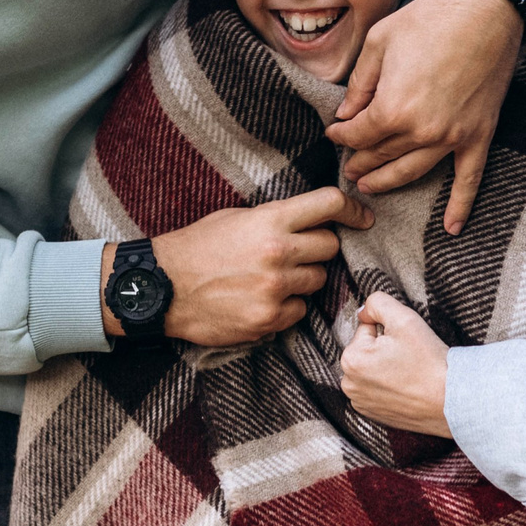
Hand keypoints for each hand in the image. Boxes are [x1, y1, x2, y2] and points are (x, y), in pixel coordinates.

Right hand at [101, 186, 371, 345]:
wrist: (161, 287)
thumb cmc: (196, 248)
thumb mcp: (234, 218)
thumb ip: (275, 218)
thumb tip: (312, 220)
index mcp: (269, 221)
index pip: (328, 205)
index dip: (352, 209)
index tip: (363, 217)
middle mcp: (278, 253)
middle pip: (329, 247)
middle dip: (317, 248)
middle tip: (294, 251)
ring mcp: (275, 289)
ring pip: (317, 281)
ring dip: (302, 279)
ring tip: (269, 278)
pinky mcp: (269, 319)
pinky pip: (299, 312)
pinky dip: (287, 307)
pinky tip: (260, 300)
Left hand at [325, 0, 525, 222]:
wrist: (485, 10)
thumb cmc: (428, 19)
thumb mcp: (378, 43)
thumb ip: (359, 84)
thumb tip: (346, 114)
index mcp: (391, 108)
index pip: (357, 135)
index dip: (340, 135)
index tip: (333, 132)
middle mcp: (421, 131)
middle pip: (382, 155)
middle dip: (360, 160)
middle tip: (348, 165)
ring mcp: (453, 137)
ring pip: (413, 171)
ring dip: (389, 181)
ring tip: (370, 186)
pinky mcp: (479, 135)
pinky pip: (469, 178)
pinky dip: (461, 205)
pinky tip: (451, 227)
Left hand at [338, 291, 452, 436]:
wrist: (454, 401)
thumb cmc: (429, 360)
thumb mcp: (403, 318)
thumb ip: (377, 303)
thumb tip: (363, 311)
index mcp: (351, 359)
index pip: (367, 329)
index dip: (390, 332)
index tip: (407, 345)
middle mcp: (349, 384)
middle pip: (367, 351)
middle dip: (386, 350)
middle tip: (410, 359)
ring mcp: (361, 402)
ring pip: (372, 370)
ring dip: (386, 368)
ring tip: (410, 374)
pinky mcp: (374, 415)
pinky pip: (377, 390)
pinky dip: (390, 387)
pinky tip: (408, 389)